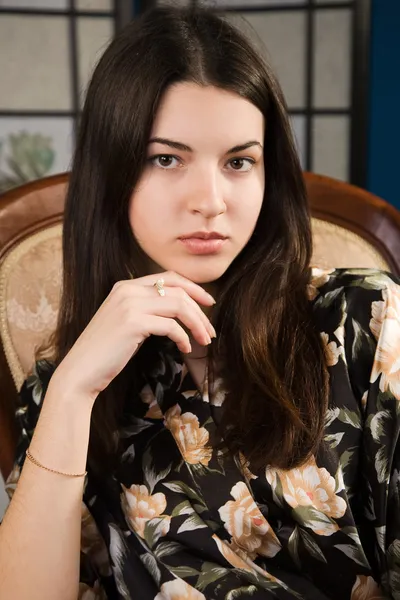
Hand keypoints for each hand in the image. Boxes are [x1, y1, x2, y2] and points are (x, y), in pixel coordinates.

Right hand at [52, 272, 215, 403]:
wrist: (81, 371)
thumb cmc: (106, 352)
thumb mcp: (126, 322)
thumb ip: (146, 310)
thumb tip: (179, 311)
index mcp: (125, 286)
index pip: (168, 277)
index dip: (193, 288)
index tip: (209, 302)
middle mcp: (127, 290)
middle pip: (178, 291)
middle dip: (200, 310)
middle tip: (210, 330)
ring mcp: (129, 305)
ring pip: (178, 306)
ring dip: (197, 324)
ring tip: (205, 340)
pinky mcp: (133, 323)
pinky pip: (171, 326)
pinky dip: (184, 337)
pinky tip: (186, 348)